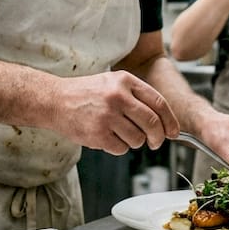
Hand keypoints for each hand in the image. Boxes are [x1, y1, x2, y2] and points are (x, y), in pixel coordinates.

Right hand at [52, 71, 180, 155]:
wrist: (55, 100)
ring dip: (135, 142)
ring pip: (138, 139)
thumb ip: (137, 96)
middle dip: (158, 137)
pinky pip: (121, 148)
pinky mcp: (98, 134)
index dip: (170, 120)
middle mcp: (117, 97)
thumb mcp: (113, 83)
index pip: (159, 103)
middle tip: (155, 142)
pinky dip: (119, 147)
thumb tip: (163, 120)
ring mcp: (107, 116)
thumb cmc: (85, 93)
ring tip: (121, 134)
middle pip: (152, 123)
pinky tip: (108, 137)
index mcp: (125, 81)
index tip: (174, 132)